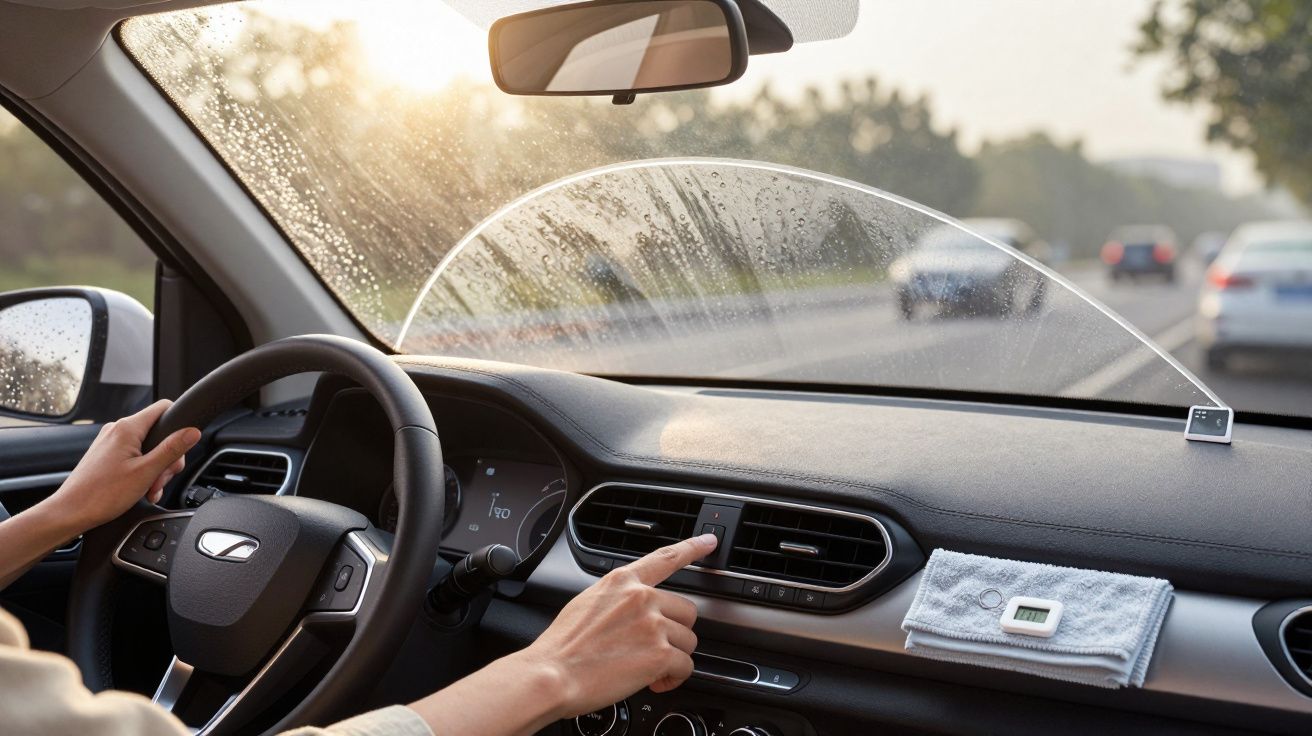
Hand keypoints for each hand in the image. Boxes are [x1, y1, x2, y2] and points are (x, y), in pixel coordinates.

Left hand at [46, 400, 200, 533]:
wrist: (71, 512)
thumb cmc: (101, 494)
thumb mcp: (146, 472)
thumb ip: (172, 449)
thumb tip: (192, 432)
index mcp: (128, 428)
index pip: (164, 408)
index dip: (179, 423)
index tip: (182, 447)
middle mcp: (118, 430)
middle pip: (159, 433)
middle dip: (167, 458)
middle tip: (161, 479)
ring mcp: (111, 442)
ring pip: (148, 448)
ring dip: (156, 469)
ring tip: (149, 489)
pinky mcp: (107, 454)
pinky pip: (135, 456)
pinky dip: (143, 472)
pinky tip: (142, 489)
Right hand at [516, 533, 718, 718]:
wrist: (552, 675)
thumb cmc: (562, 647)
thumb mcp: (587, 604)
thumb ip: (617, 599)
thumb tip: (633, 612)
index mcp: (622, 581)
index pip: (666, 557)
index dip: (692, 548)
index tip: (709, 541)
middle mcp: (642, 598)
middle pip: (686, 611)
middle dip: (674, 633)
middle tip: (652, 649)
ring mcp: (653, 624)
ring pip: (688, 641)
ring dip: (673, 658)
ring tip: (647, 668)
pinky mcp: (660, 653)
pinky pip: (686, 667)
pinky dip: (674, 679)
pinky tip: (654, 682)